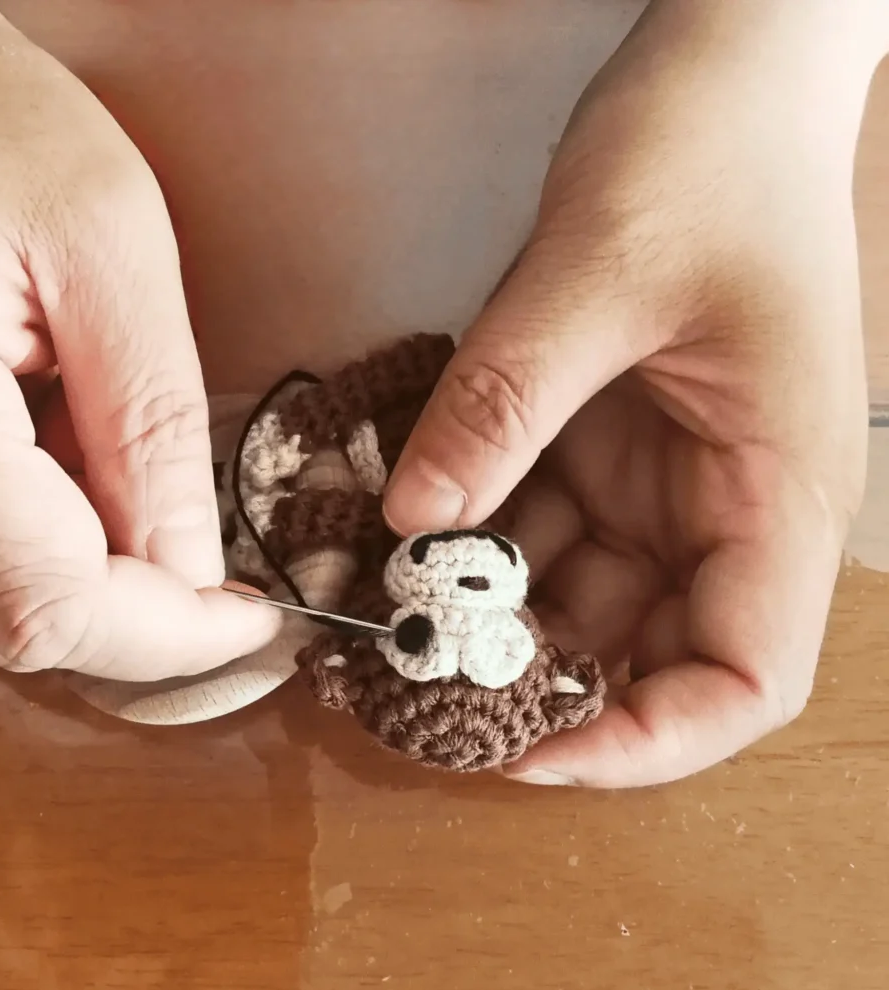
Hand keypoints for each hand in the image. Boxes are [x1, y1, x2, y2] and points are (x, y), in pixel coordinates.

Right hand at [0, 1, 278, 679]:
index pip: (47, 597)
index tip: (251, 617)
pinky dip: (25, 558)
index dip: (166, 634)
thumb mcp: (108, 244)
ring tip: (122, 480)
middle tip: (214, 570)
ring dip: (82, 586)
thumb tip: (194, 567)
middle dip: (135, 619)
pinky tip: (56, 481)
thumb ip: (153, 420)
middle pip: (5, 625)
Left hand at [384, 1, 887, 785]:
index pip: (742, 678)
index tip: (527, 749)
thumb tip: (415, 521)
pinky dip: (469, 538)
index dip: (644, 738)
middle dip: (532, 675)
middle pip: (641, 648)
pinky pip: (532, 520)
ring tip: (382, 611)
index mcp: (775, 491)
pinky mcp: (601, 439)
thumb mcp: (597, 277)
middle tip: (415, 676)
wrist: (718, 72)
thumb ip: (504, 404)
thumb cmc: (706, 157)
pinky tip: (399, 532)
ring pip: (572, 590)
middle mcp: (722, 503)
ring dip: (483, 607)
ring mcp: (658, 475)